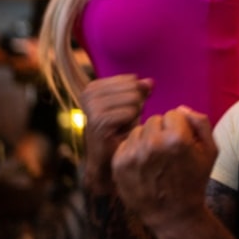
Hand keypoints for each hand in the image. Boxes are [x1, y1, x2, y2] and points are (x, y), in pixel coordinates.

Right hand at [79, 74, 152, 193]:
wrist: (108, 159)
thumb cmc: (120, 131)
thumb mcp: (131, 105)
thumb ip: (140, 90)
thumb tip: (150, 82)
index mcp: (93, 87)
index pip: (131, 79)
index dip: (136, 96)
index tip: (123, 112)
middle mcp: (88, 95)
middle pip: (133, 88)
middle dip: (136, 106)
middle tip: (123, 122)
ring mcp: (91, 108)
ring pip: (133, 100)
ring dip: (134, 116)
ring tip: (122, 127)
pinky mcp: (98, 121)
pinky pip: (130, 113)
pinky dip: (132, 124)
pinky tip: (120, 133)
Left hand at [112, 106, 216, 231]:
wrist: (173, 215)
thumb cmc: (194, 181)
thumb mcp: (210, 150)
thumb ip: (200, 122)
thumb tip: (181, 108)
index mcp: (177, 138)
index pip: (173, 114)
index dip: (179, 128)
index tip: (181, 144)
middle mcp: (153, 143)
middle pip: (154, 120)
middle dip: (161, 131)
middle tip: (167, 152)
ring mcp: (133, 154)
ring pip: (138, 130)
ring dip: (146, 139)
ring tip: (154, 159)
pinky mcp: (119, 164)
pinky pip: (126, 143)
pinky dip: (133, 150)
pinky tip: (143, 165)